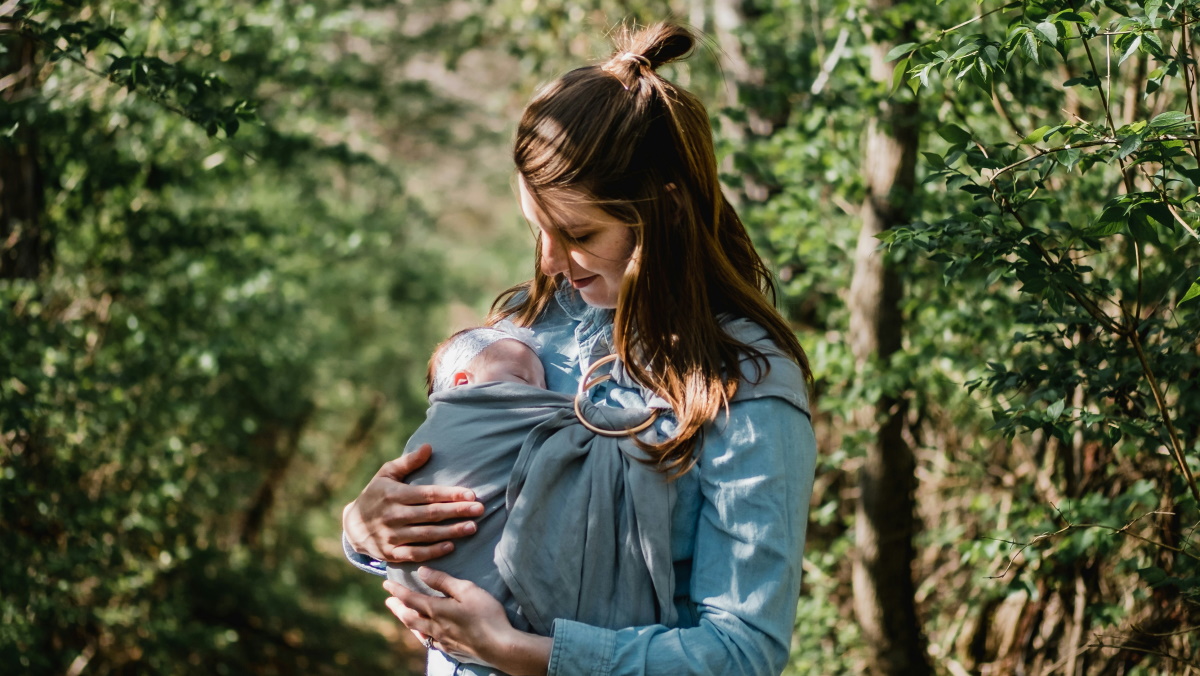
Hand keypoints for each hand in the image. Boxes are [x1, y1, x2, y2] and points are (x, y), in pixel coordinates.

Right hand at [342, 444, 483, 561]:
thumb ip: (408, 462)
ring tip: (472, 527)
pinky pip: (415, 554)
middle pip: (431, 514)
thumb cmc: (375, 494)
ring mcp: (392, 536)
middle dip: (457, 511)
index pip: (428, 494)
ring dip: (451, 532)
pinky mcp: (390, 553)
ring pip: (426, 535)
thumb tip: (429, 447)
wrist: (352, 526)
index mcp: (394, 494)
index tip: (471, 494)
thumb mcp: (386, 474)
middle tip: (480, 510)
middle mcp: (393, 515)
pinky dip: (433, 551)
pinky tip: (450, 546)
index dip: (450, 494)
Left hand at [384, 569, 551, 675]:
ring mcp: (442, 640)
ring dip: (406, 621)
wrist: (499, 646)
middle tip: (388, 601)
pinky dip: (421, 634)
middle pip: (409, 616)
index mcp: (437, 610)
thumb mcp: (467, 590)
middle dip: (397, 607)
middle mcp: (435, 627)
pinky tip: (425, 634)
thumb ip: (443, 581)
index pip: (411, 598)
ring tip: (401, 615)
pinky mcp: (451, 649)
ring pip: (417, 630)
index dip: (397, 590)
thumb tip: (422, 572)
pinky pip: (429, 641)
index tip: (386, 584)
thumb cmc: (486, 614)